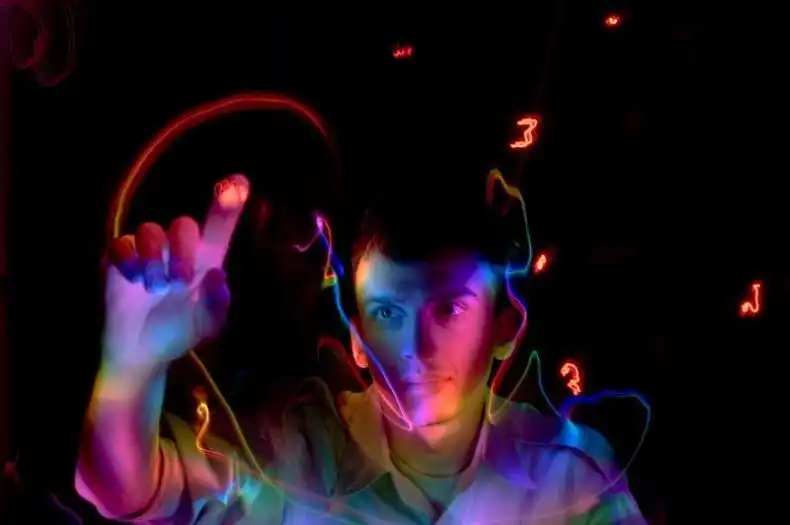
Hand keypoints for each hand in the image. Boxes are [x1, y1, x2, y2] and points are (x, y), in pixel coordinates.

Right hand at [102, 174, 249, 369]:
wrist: (143, 352)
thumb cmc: (180, 331)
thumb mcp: (207, 325)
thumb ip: (217, 302)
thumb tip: (217, 273)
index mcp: (206, 260)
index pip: (219, 227)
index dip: (229, 205)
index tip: (240, 181)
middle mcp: (178, 249)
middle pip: (183, 224)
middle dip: (183, 250)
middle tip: (180, 282)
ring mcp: (148, 253)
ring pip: (151, 231)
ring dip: (155, 260)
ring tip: (155, 289)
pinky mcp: (119, 260)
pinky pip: (121, 244)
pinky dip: (128, 261)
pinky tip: (132, 281)